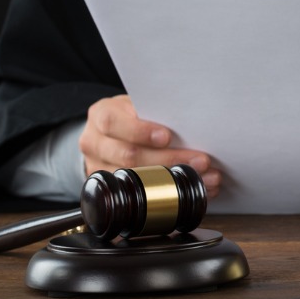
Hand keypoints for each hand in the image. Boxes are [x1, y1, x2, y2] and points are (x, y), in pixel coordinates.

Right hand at [79, 95, 220, 198]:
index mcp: (101, 115)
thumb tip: (190, 126)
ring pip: (136, 179)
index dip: (140, 131)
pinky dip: (171, 190)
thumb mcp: (138, 105)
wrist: (112, 132)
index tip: (166, 137)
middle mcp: (95, 143)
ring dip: (174, 179)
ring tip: (204, 176)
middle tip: (200, 160)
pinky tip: (191, 188)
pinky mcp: (110, 188)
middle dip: (169, 159)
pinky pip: (140, 193)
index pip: (114, 123)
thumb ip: (155, 113)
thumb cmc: (132, 115)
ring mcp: (99, 168)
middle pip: (129, 156)